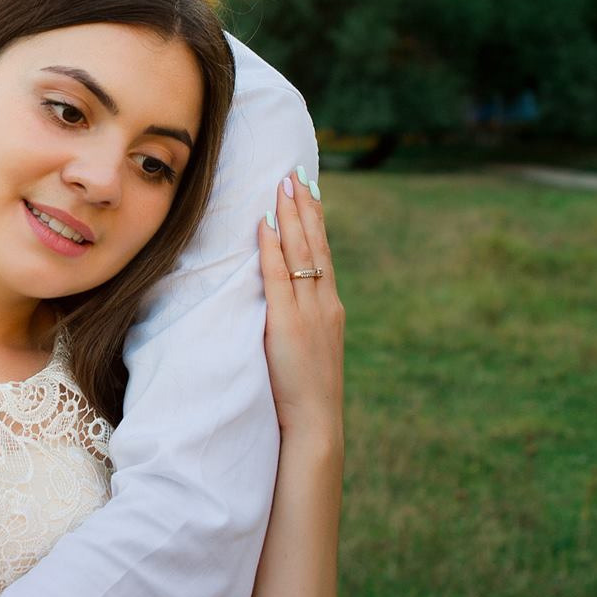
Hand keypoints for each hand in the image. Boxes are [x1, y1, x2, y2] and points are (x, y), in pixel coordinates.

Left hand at [259, 170, 344, 441]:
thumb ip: (299, 321)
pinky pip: (278, 278)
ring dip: (292, 217)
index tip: (308, 191)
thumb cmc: (304, 392)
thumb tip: (279, 301)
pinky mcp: (288, 323)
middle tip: (296, 174)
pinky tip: (266, 225)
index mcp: (330, 308)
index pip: (323, 254)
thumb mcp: (308, 348)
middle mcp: (325, 303)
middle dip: (305, 207)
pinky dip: (273, 249)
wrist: (315, 422)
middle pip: (316, 245)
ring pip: (302, 253)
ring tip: (284, 185)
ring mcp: (309, 312)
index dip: (315, 221)